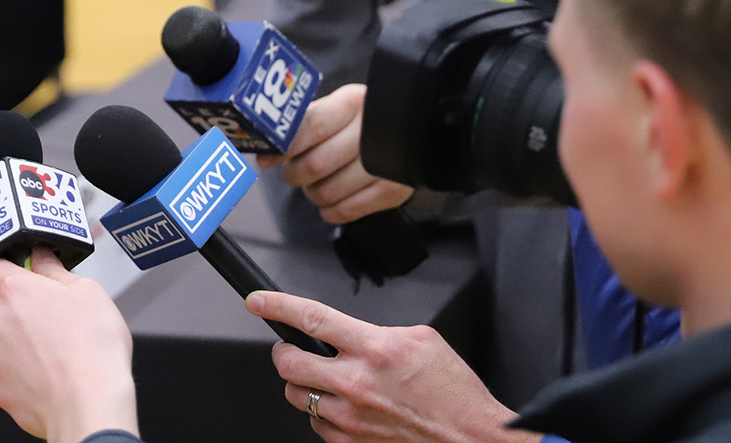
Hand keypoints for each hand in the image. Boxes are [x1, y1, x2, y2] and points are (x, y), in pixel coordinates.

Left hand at [0, 250, 139, 442]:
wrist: (88, 405)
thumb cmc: (93, 349)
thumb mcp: (88, 291)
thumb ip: (55, 270)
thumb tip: (41, 257)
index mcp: (15, 290)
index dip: (10, 270)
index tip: (24, 278)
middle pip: (3, 310)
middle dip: (25, 315)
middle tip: (56, 326)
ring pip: (4, 344)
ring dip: (23, 347)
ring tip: (57, 358)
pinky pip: (6, 374)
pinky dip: (23, 375)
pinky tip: (49, 378)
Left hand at [246, 292, 538, 442]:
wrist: (472, 439)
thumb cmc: (454, 394)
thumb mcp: (422, 339)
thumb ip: (379, 332)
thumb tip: (354, 333)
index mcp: (374, 349)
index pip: (311, 318)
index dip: (277, 306)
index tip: (258, 302)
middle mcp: (356, 384)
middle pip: (288, 364)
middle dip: (285, 352)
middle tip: (293, 348)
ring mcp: (351, 418)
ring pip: (297, 396)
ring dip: (303, 384)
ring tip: (324, 379)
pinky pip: (316, 425)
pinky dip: (322, 413)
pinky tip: (341, 406)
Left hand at [257, 84, 412, 224]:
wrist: (413, 130)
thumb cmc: (360, 121)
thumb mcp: (336, 109)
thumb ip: (301, 126)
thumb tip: (265, 153)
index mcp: (352, 102)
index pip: (310, 126)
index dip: (283, 147)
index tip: (267, 158)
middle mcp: (370, 130)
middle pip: (316, 164)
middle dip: (296, 174)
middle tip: (294, 173)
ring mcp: (385, 162)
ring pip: (329, 191)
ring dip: (314, 194)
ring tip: (317, 185)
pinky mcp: (395, 188)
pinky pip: (350, 210)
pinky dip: (333, 211)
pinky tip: (330, 204)